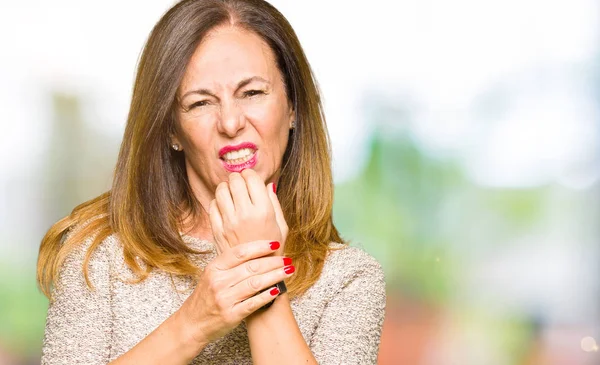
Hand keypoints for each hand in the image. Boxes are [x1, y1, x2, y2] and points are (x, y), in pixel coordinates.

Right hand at [178, 240, 293, 344]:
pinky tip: (278, 289)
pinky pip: (253, 303)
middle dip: (273, 262)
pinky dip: (267, 295)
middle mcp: (218, 282)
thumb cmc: (206, 297)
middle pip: (252, 267)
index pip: (240, 252)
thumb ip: (230, 263)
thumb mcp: (211, 275)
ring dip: (275, 276)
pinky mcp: (231, 315)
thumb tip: (256, 249)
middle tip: (287, 259)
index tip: (275, 243)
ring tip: (288, 271)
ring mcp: (224, 299)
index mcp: (214, 268)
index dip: (260, 246)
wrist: (192, 324)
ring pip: (255, 283)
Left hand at [209, 169, 287, 254]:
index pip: (251, 178)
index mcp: (264, 211)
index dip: (250, 175)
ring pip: (221, 190)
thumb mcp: (282, 226)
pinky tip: (225, 206)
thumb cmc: (273, 251)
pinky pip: (212, 206)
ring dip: (226, 188)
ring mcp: (229, 223)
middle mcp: (245, 214)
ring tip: (231, 193)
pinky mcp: (217, 230)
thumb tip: (268, 184)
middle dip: (237, 178)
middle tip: (240, 184)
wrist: (256, 275)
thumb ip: (274, 203)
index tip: (250, 179)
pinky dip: (217, 202)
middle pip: (235, 180)